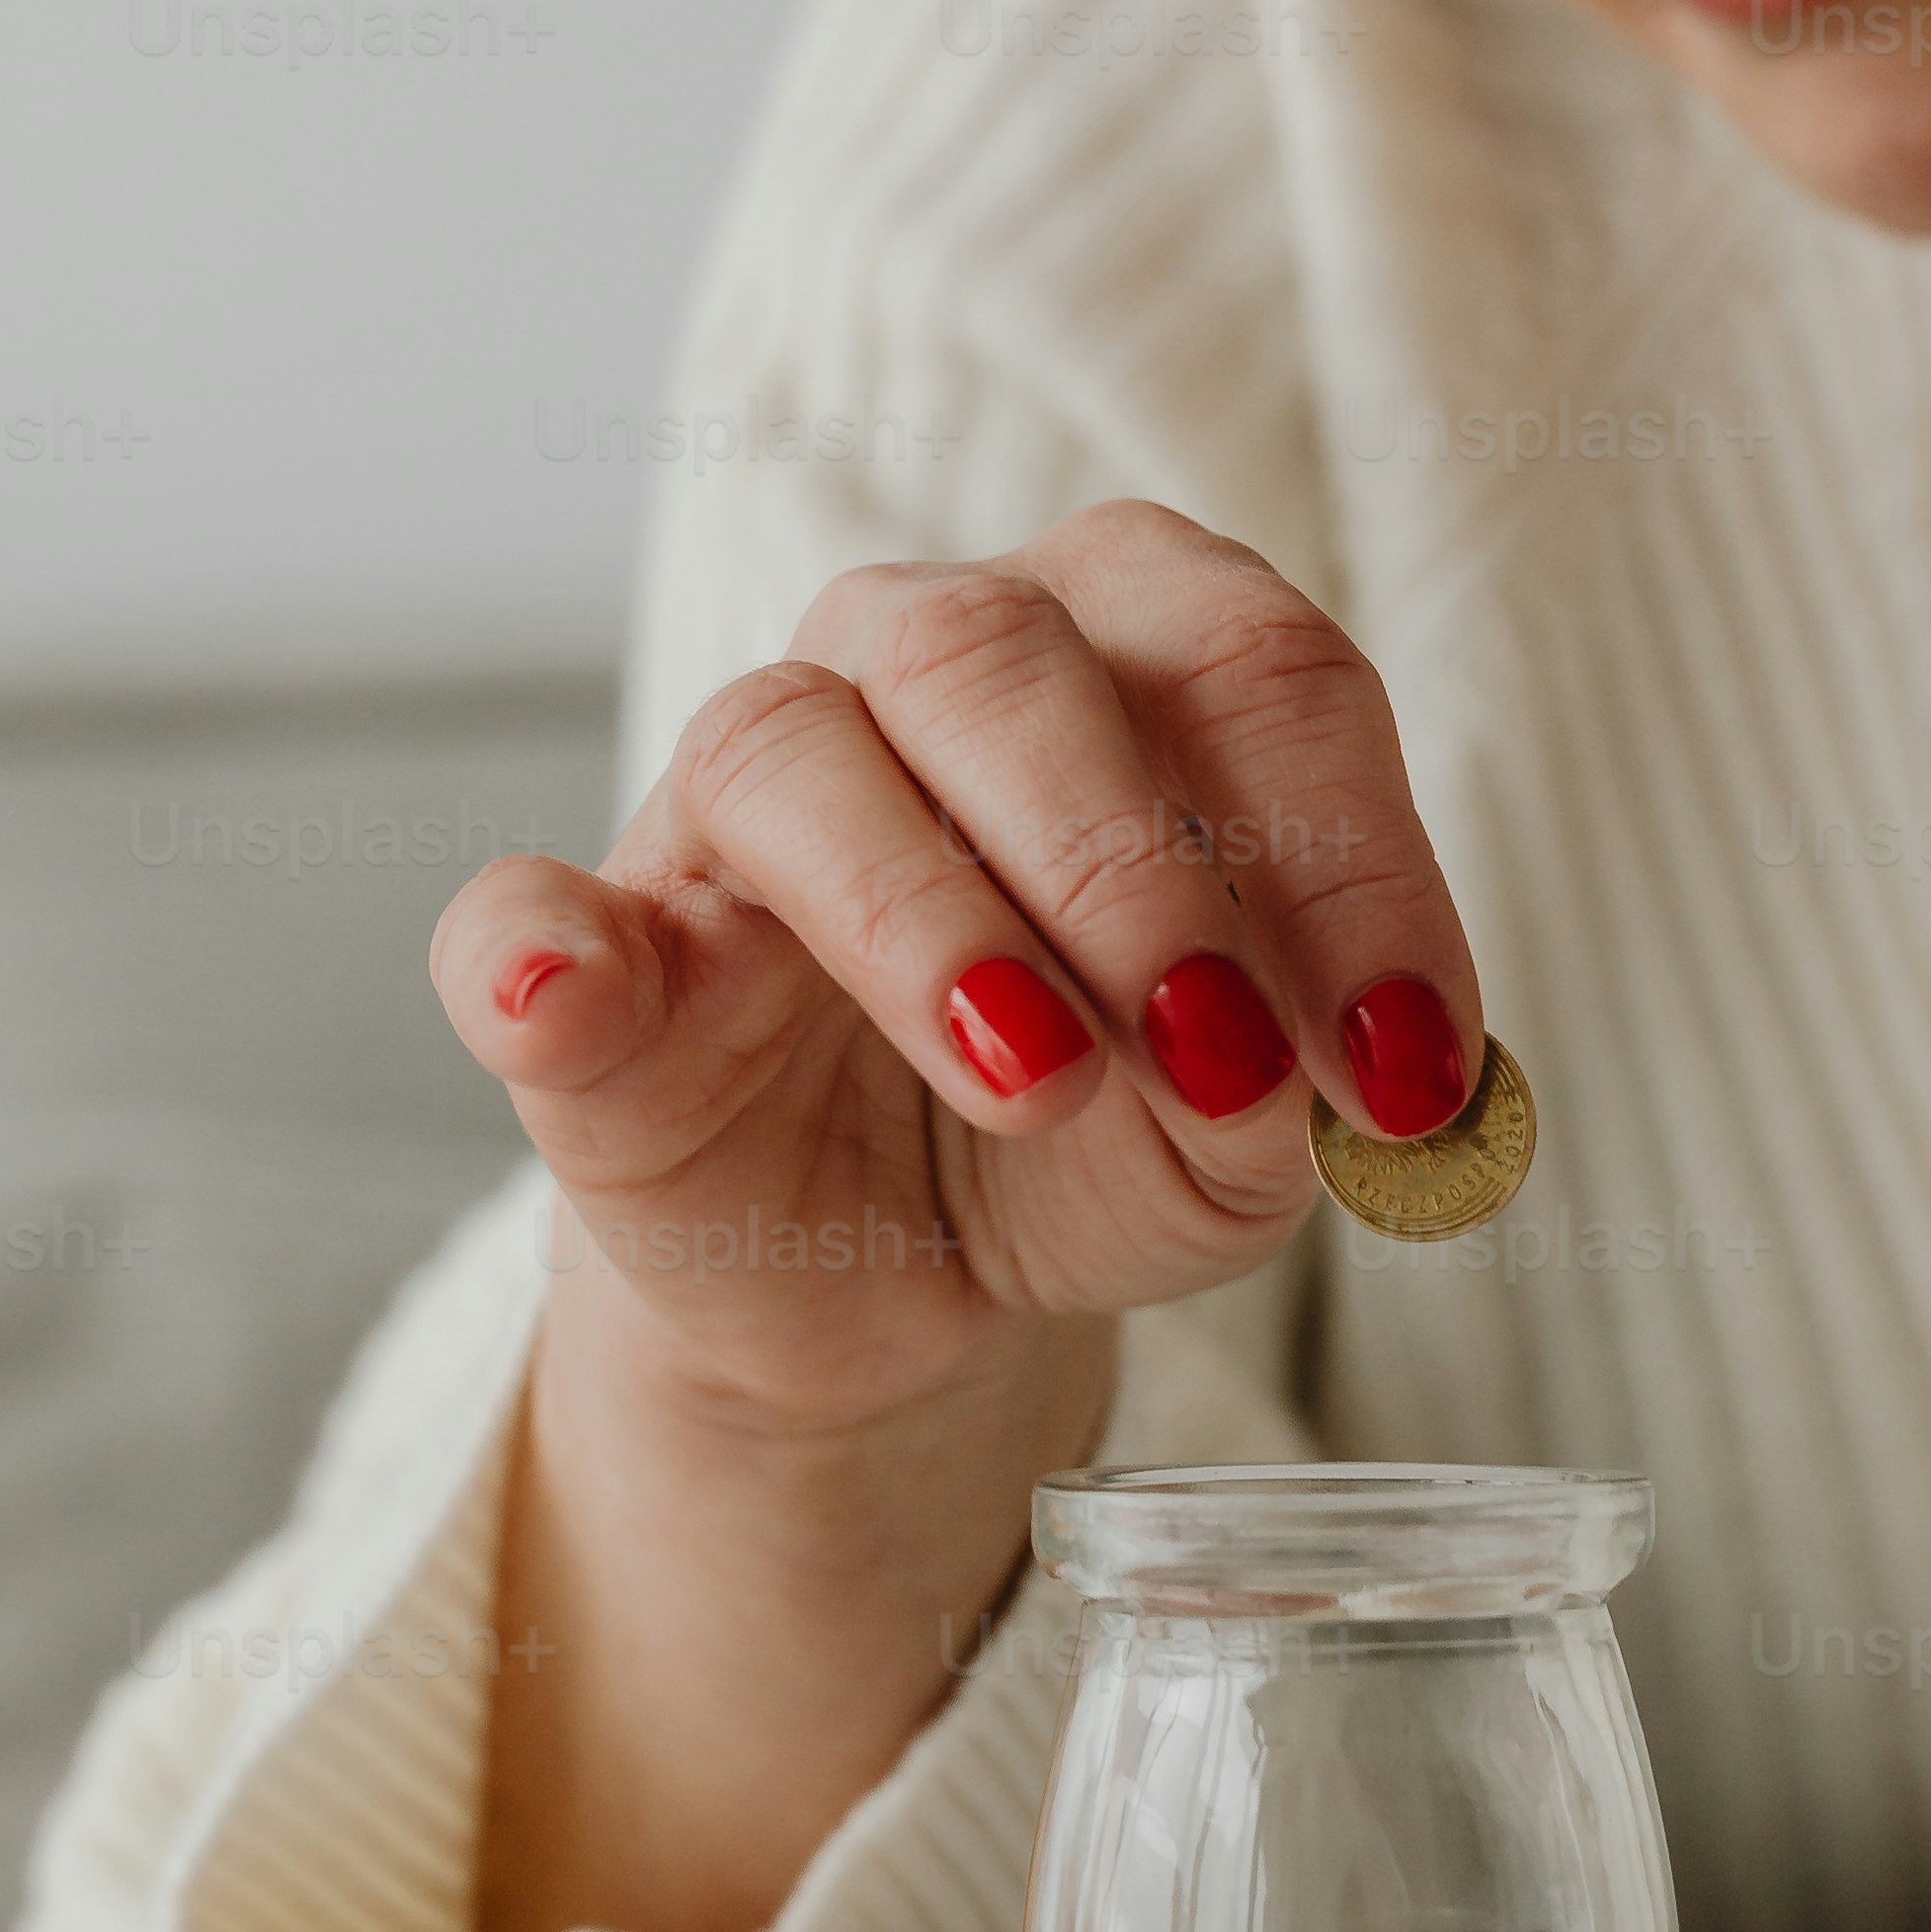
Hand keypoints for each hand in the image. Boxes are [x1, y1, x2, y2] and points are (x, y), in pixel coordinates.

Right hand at [429, 501, 1478, 1447]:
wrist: (896, 1284)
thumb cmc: (1098, 1135)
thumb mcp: (1236, 1143)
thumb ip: (1278, 1095)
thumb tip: (1264, 1080)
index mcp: (1118, 647)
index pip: (1250, 663)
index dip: (1349, 849)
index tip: (1409, 1063)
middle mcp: (914, 664)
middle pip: (1006, 652)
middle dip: (1137, 860)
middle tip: (1227, 1056)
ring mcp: (727, 799)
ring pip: (793, 747)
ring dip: (928, 912)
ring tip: (1037, 1076)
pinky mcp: (584, 960)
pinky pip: (520, 919)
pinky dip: (534, 953)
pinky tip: (567, 1003)